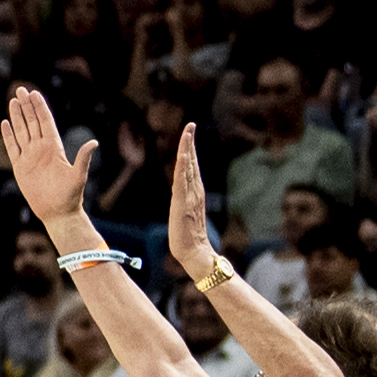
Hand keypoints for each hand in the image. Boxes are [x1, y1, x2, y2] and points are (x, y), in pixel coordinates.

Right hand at [0, 88, 96, 223]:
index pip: (45, 122)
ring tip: (13, 101)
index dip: (39, 107)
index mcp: (54, 147)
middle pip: (32, 122)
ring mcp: (30, 157)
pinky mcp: (20, 167)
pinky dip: (8, 135)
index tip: (34, 93)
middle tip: (20, 89)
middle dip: (26, 106)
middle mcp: (41, 149)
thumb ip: (83, 158)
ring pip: (21, 131)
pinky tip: (5, 123)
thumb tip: (94, 143)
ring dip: (17, 116)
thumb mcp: (79, 176)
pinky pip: (12, 147)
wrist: (57, 212)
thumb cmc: (71, 196)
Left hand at [163, 125, 219, 282]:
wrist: (193, 252)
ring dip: (187, 149)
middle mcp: (194, 191)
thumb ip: (184, 203)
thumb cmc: (187, 237)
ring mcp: (190, 196)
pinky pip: (183, 182)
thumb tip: (182, 197)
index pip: (191, 166)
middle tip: (190, 124)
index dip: (190, 148)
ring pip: (188, 167)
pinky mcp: (183, 203)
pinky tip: (184, 156)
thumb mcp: (183, 214)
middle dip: (190, 142)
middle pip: (192, 161)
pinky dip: (184, 168)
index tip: (189, 132)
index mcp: (194, 192)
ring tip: (187, 132)